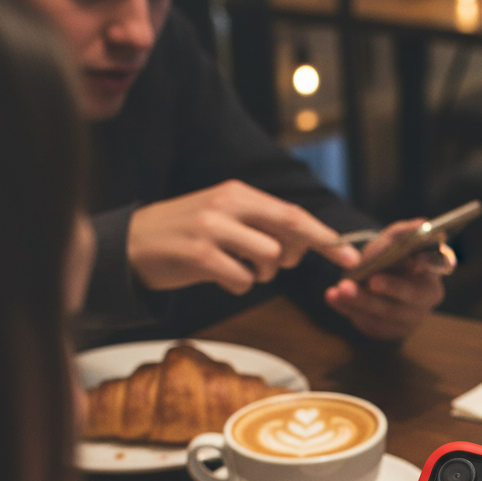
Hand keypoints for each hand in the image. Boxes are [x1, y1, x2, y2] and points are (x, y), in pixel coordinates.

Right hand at [127, 179, 357, 294]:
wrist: (131, 243)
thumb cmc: (186, 234)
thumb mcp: (225, 219)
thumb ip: (263, 227)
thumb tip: (302, 247)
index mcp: (237, 193)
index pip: (294, 215)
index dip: (326, 238)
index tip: (351, 258)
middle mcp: (227, 206)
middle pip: (288, 234)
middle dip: (293, 257)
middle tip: (266, 264)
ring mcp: (212, 229)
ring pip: (269, 260)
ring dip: (260, 274)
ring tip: (234, 266)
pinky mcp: (198, 255)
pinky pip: (242, 280)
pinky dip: (236, 285)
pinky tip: (216, 275)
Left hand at [324, 219, 447, 339]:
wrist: (371, 278)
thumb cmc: (387, 257)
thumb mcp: (393, 241)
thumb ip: (405, 232)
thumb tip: (422, 223)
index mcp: (433, 274)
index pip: (437, 270)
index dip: (428, 266)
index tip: (416, 263)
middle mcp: (426, 302)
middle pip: (410, 298)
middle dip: (390, 289)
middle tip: (371, 280)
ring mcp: (408, 321)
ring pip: (385, 315)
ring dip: (361, 302)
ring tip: (340, 289)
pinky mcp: (388, 331)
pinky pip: (369, 324)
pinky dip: (349, 310)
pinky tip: (334, 298)